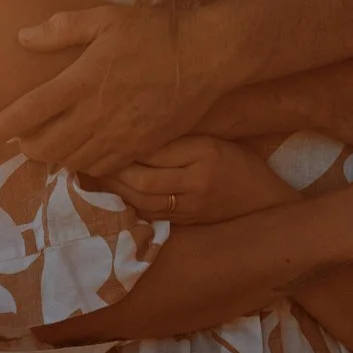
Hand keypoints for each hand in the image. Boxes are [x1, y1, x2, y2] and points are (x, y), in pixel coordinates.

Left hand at [0, 6, 219, 175]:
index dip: (1, 127)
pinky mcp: (140, 147)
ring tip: (47, 149)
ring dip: (54, 158)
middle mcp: (95, 115)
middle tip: (20, 141)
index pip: (29, 112)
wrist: (205, 57)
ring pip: (73, 161)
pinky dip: (85, 165)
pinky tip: (82, 156)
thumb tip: (23, 38)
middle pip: (47, 147)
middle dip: (26, 148)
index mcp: (81, 82)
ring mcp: (118, 136)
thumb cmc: (154, 32)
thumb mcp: (105, 19)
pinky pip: (103, 167)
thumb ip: (62, 29)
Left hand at [106, 135, 292, 225]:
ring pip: (141, 200)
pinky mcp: (184, 222)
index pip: (156, 150)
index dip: (126, 144)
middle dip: (112, 169)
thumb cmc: (239, 163)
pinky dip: (127, 202)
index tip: (102, 132)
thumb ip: (177, 138)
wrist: (264, 202)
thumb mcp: (213, 140)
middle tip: (88, 154)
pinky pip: (149, 213)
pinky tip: (113, 190)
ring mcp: (189, 207)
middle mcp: (196, 183)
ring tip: (94, 171)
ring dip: (115, 187)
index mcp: (205, 155)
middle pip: (142, 180)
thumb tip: (134, 131)